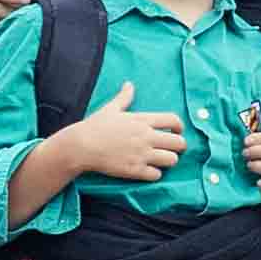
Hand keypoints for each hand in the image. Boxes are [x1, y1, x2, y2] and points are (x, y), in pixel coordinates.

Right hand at [59, 103, 188, 185]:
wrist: (80, 146)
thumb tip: (129, 84)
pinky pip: (157, 175)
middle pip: (179, 143)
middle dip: (179, 146)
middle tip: (173, 149)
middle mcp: (146, 137)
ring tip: (161, 160)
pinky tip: (149, 170)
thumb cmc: (95, 126)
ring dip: (169, 160)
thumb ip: (124, 97)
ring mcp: (141, 154)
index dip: (180, 127)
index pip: (173, 120)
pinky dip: (155, 174)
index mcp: (142, 120)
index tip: (177, 131)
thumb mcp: (111, 108)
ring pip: (172, 160)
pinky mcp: (134, 170)